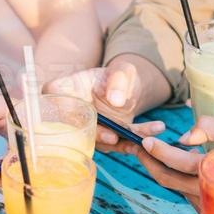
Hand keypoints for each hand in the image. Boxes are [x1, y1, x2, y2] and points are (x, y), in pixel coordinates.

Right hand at [46, 61, 166, 148]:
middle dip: (97, 135)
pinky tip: (154, 130)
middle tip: (113, 138)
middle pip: (79, 128)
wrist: (130, 89)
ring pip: (101, 141)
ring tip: (141, 138)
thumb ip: (118, 80)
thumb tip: (115, 101)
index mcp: (66, 91)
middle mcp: (74, 114)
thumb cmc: (119, 75)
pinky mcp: (107, 140)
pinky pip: (120, 143)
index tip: (84, 118)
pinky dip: (136, 140)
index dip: (68, 113)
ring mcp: (90, 129)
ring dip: (122, 143)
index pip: (59, 101)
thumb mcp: (122, 71)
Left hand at [125, 116, 213, 208]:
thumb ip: (210, 126)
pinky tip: (180, 162)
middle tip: (138, 146)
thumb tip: (182, 138)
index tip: (146, 139)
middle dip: (148, 161)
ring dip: (160, 167)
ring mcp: (204, 203)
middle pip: (166, 178)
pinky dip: (176, 175)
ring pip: (173, 185)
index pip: (178, 162)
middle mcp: (206, 191)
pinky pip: (182, 190)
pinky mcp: (204, 208)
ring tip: (156, 150)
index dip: (159, 150)